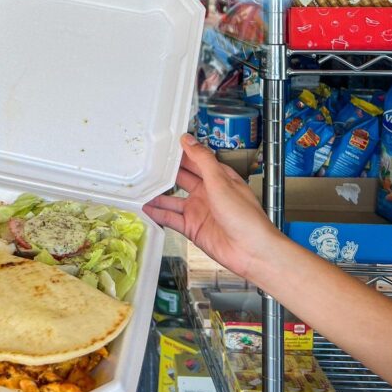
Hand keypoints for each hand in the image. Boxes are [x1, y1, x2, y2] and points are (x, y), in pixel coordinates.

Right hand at [143, 134, 282, 281]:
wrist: (252, 251)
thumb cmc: (245, 216)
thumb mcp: (221, 182)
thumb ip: (202, 160)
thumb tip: (188, 140)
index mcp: (218, 178)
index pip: (196, 161)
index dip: (180, 153)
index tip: (162, 146)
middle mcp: (207, 193)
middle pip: (181, 179)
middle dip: (165, 172)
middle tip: (145, 163)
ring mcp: (199, 211)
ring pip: (173, 199)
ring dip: (158, 195)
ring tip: (140, 187)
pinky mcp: (193, 228)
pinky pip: (171, 218)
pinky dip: (158, 214)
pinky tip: (146, 209)